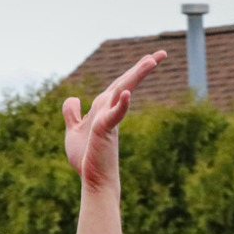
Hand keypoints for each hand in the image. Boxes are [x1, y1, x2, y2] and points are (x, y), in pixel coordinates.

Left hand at [62, 51, 165, 189]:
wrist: (94, 180)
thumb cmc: (87, 158)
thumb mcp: (73, 131)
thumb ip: (72, 114)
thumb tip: (74, 98)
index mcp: (102, 108)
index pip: (118, 84)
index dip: (132, 71)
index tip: (151, 59)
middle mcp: (108, 110)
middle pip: (124, 82)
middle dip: (141, 68)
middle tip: (162, 53)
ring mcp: (108, 119)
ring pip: (122, 92)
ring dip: (136, 76)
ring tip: (151, 61)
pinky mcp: (104, 130)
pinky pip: (113, 114)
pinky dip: (120, 104)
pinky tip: (125, 94)